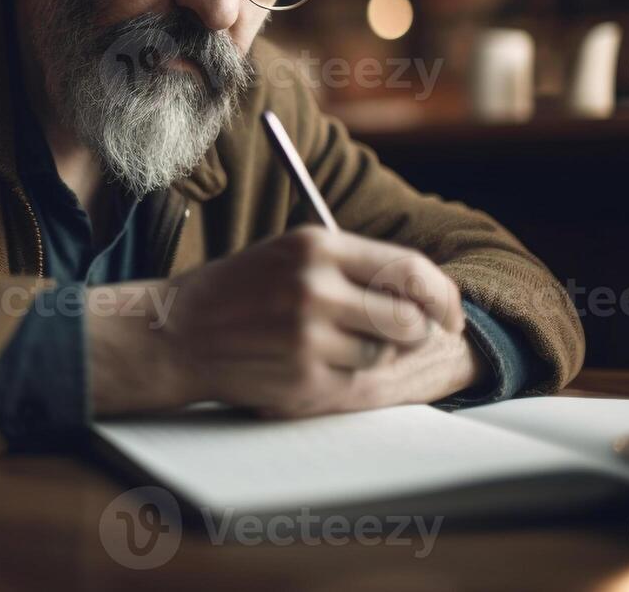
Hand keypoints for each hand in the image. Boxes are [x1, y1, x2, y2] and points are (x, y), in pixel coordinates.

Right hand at [88, 226, 466, 415]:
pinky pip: (355, 381)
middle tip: (405, 336)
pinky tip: (311, 362)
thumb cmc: (243, 291)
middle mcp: (315, 288)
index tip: (449, 313)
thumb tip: (427, 294)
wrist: (179, 331)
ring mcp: (308, 336)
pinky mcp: (301, 377)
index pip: (410, 269)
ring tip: (335, 344)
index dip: (442, 295)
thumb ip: (355, 266)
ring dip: (373, 354)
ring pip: (383, 354)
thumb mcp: (293, 254)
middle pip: (408, 319)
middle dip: (417, 332)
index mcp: (317, 247)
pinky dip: (345, 375)